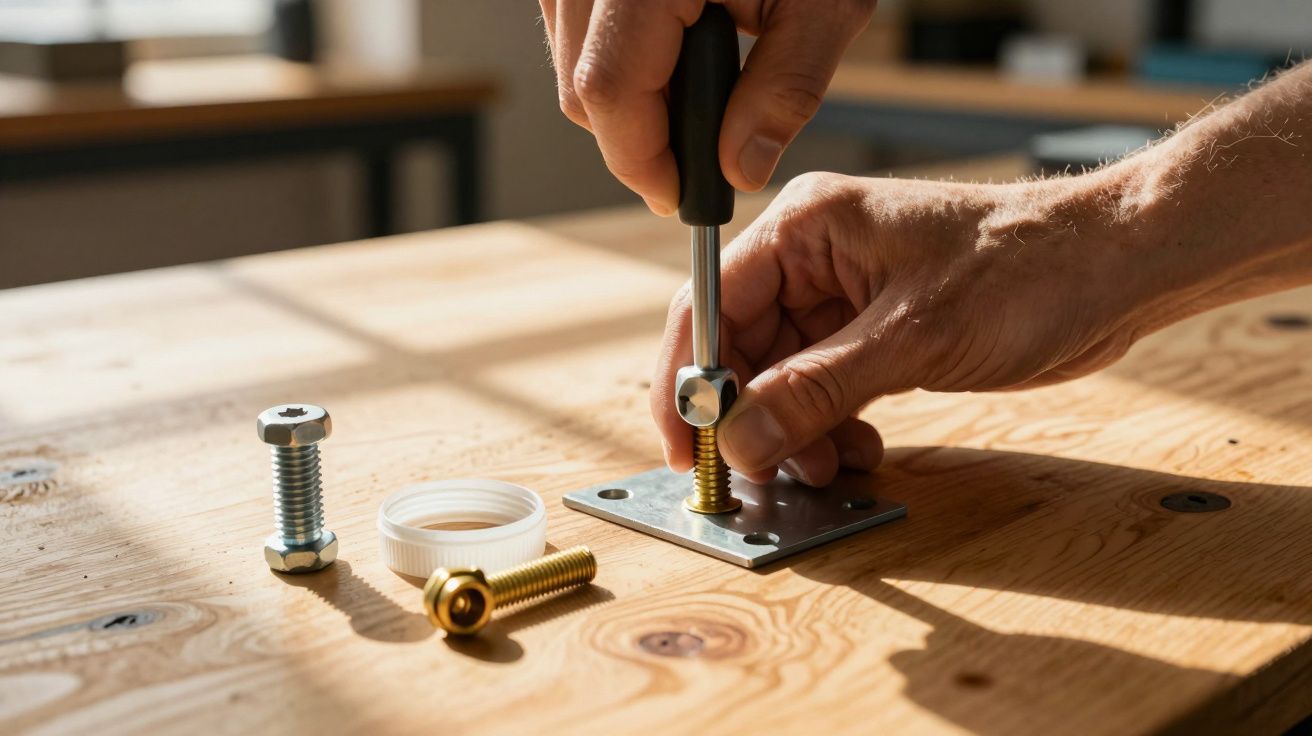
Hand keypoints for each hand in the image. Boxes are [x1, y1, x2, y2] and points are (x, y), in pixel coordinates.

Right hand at [538, 0, 875, 213]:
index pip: (609, 93)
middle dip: (639, 139)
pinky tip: (673, 45)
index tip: (682, 197)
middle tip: (702, 150)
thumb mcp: (826, 1)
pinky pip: (572, 31)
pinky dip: (616, 59)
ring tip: (700, 80)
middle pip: (584, 92)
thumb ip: (786, 88)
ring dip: (627, 100)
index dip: (643, 162)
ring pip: (572, 67)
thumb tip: (740, 170)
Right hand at [651, 167, 1175, 485]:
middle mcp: (813, 257)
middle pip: (742, 348)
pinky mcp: (874, 332)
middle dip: (750, 415)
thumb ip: (817, 391)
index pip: (711, 302)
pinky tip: (861, 450)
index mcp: (806, 227)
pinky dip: (831, 427)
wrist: (1115, 269)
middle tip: (760, 475)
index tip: (686, 446)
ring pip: (781, 377)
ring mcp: (843, 297)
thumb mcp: (914, 337)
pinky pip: (824, 388)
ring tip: (827, 466)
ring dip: (794, 431)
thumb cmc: (1026, 269)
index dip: (688, 378)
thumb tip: (740, 439)